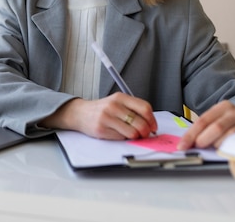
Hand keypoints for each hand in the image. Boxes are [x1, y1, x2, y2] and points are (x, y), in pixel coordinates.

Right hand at [41, 93, 156, 139]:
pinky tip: (118, 133)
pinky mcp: (101, 129)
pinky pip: (121, 137)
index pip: (144, 107)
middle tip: (145, 134)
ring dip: (135, 136)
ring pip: (132, 132)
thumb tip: (150, 124)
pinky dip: (123, 138)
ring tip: (131, 134)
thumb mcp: (117, 102)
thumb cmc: (102, 109)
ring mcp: (106, 117)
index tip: (153, 127)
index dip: (152, 120)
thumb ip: (132, 109)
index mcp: (120, 97)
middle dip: (146, 132)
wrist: (80, 113)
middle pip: (140, 122)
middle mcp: (113, 106)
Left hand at [177, 101, 234, 149]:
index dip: (191, 135)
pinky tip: (225, 150)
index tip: (182, 146)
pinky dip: (229, 149)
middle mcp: (234, 112)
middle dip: (204, 140)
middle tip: (198, 147)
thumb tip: (188, 143)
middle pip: (216, 128)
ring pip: (229, 136)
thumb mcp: (218, 118)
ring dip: (217, 145)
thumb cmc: (231, 120)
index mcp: (221, 107)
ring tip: (213, 148)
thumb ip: (205, 128)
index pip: (202, 121)